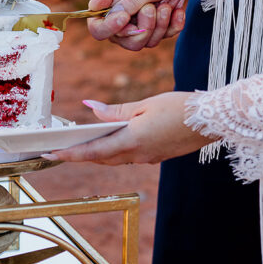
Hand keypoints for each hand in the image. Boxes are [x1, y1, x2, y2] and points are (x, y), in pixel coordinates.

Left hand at [44, 92, 215, 164]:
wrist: (212, 121)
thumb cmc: (180, 108)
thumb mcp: (145, 105)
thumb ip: (116, 111)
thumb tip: (91, 109)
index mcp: (132, 141)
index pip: (93, 152)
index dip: (69, 154)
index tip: (50, 153)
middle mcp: (138, 155)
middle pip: (102, 158)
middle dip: (80, 154)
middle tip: (60, 147)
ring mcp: (148, 158)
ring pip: (115, 158)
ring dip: (98, 152)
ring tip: (81, 141)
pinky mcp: (157, 156)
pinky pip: (130, 155)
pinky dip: (116, 149)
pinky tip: (112, 137)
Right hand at [92, 0, 199, 44]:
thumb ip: (127, 1)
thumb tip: (102, 12)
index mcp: (116, 3)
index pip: (104, 28)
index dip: (115, 27)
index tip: (128, 17)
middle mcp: (128, 15)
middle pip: (131, 41)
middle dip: (147, 26)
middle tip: (156, 6)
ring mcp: (144, 20)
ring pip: (150, 40)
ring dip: (163, 23)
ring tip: (169, 3)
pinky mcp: (160, 23)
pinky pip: (165, 34)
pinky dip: (174, 23)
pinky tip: (179, 10)